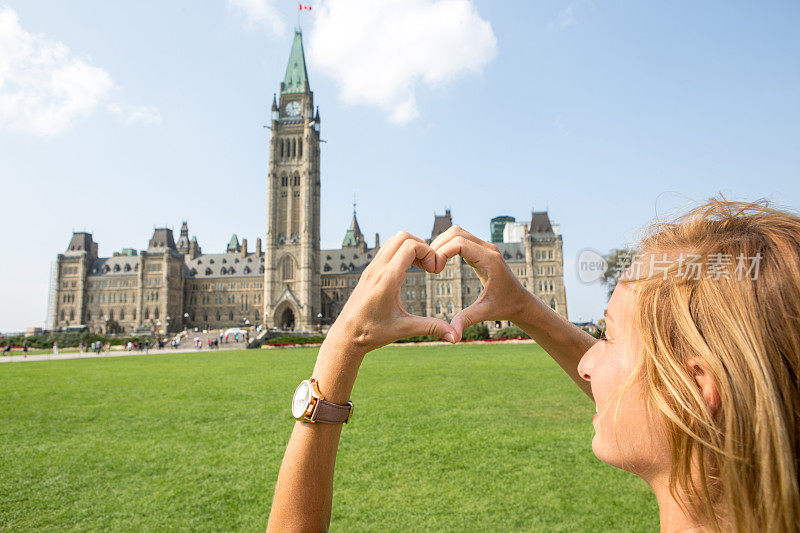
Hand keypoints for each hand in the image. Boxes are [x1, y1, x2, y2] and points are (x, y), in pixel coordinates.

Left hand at [325, 231, 457, 355]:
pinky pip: (387, 250)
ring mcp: (371, 268)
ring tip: (421, 267)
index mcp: (387, 280)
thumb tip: (455, 335)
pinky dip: (401, 252)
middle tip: (430, 267)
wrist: (345, 335)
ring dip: (411, 247)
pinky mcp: (369, 271)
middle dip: (421, 246)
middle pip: (402, 236)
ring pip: (393, 240)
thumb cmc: (372, 333)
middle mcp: (377, 269)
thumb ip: (431, 328)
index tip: (435, 270)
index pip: (410, 246)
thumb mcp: (404, 330)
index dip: (428, 252)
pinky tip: (408, 271)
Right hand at [430, 226, 532, 341]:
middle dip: (439, 245)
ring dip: (442, 244)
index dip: (442, 252)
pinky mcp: (481, 251)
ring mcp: (485, 248)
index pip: (459, 242)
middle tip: (429, 266)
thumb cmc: (505, 307)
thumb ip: (466, 320)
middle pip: (456, 232)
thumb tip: (452, 336)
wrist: (521, 302)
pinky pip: (460, 240)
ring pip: (457, 233)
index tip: (434, 270)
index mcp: (489, 260)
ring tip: (432, 265)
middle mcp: (488, 249)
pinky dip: (447, 247)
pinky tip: (440, 263)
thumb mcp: (484, 313)